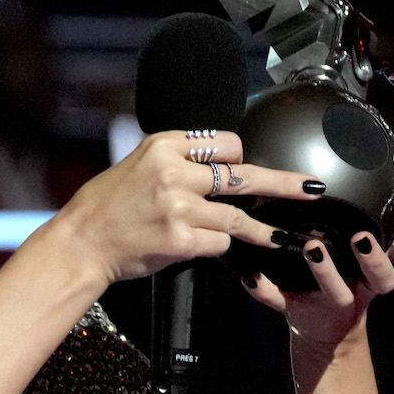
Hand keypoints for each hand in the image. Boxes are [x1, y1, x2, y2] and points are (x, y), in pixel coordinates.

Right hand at [52, 130, 318, 284]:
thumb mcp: (137, 163)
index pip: (225, 143)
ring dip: (262, 231)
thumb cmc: (107, 206)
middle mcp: (174, 171)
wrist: (82, 243)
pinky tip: (202, 250)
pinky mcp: (182, 240)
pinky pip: (220, 244)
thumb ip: (177, 158)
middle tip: (312, 188)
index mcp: (164, 145)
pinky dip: (219, 249)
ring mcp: (180, 207)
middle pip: (244, 175)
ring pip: (237, 218)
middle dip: (283, 184)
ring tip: (287, 239)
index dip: (237, 158)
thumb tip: (219, 163)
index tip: (243, 169)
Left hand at [234, 172, 393, 353]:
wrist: (324, 328)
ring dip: (326, 272)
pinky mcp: (300, 313)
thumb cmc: (346, 271)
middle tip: (361, 236)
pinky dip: (266, 291)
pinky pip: (281, 302)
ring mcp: (334, 301)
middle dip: (373, 258)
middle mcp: (364, 284)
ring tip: (312, 248)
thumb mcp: (361, 242)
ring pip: (336, 292)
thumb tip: (361, 151)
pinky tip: (251, 278)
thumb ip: (366, 210)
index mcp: (381, 261)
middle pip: (382, 276)